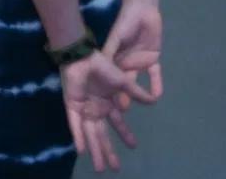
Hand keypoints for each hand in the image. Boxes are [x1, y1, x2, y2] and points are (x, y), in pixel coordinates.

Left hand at [60, 50, 156, 171]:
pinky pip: (75, 125)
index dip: (125, 134)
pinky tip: (82, 151)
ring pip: (90, 134)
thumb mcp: (122, 81)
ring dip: (95, 150)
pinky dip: (78, 137)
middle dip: (108, 151)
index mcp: (108, 103)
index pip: (117, 123)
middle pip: (103, 135)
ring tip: (100, 168)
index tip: (134, 146)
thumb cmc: (102, 66)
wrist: (82, 57)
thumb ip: (135, 92)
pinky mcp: (72, 106)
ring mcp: (83, 108)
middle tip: (115, 169)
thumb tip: (153, 100)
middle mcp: (96, 109)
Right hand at [103, 2, 162, 106]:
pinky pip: (154, 74)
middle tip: (121, 111)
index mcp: (114, 58)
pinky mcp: (152, 60)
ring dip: (138, 94)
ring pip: (137, 82)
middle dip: (121, 95)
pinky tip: (157, 95)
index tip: (107, 102)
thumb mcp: (115, 38)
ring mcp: (138, 62)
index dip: (108, 89)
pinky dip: (156, 83)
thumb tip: (102, 68)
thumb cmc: (125, 23)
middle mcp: (124, 63)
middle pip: (123, 83)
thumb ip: (110, 52)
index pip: (110, 77)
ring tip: (139, 105)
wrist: (142, 11)